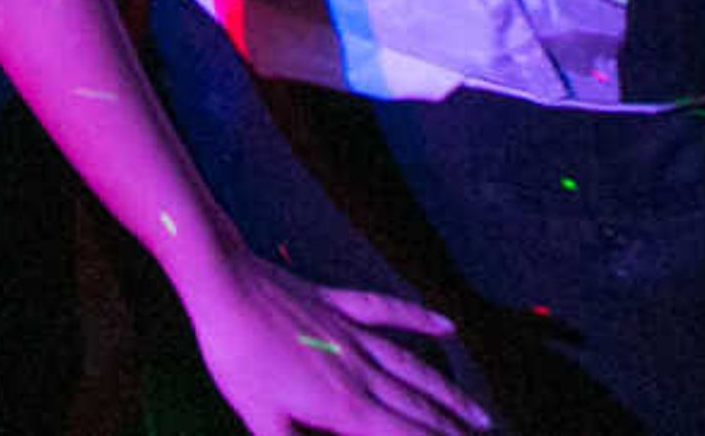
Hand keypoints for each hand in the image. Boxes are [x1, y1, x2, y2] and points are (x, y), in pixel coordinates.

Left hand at [182, 249, 482, 435]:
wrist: (224, 284)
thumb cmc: (235, 354)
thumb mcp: (259, 418)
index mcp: (342, 404)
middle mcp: (358, 370)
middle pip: (417, 408)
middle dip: (452, 432)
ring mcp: (350, 333)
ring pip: (412, 367)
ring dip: (448, 392)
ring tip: (481, 414)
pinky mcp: (335, 303)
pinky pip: (386, 312)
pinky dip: (418, 319)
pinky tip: (447, 326)